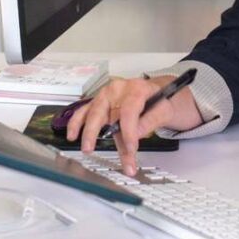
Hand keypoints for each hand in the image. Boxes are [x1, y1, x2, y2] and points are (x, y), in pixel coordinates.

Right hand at [65, 76, 199, 175]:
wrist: (160, 92)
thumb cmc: (162, 100)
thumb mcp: (166, 109)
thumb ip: (151, 120)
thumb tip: (135, 135)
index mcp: (137, 88)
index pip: (128, 111)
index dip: (128, 132)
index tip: (131, 149)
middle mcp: (118, 89)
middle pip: (105, 112)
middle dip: (98, 133)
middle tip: (94, 150)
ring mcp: (107, 96)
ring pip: (92, 113)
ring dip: (87, 131)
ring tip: (86, 147)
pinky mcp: (101, 103)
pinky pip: (86, 112)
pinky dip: (77, 123)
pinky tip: (73, 135)